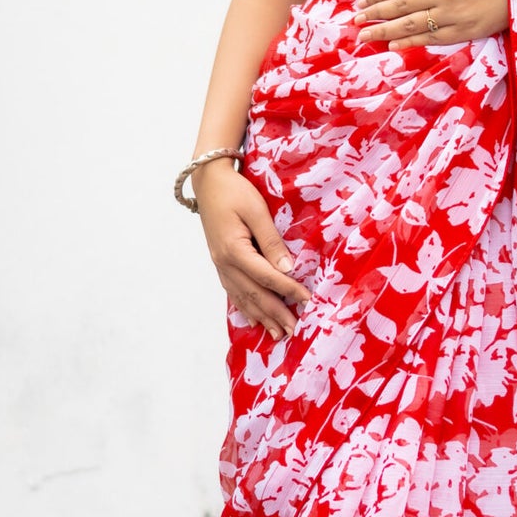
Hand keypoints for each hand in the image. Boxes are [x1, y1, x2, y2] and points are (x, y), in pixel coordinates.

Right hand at [193, 156, 312, 341]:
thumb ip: (271, 241)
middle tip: (294, 332)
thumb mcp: (256, 210)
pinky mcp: (220, 262)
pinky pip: (233, 291)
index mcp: (234, 250)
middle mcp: (224, 263)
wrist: (208, 182)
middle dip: (275, 314)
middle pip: (254, 294)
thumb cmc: (234, 191)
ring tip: (277, 334)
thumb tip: (287, 269)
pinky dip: (245, 307)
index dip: (288, 290)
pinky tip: (254, 319)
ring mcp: (220, 265)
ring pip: (242, 297)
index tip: (308, 301)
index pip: (267, 277)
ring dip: (261, 317)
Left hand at [351, 0, 507, 45]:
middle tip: (355, 21)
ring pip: (410, 25)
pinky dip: (410, 42)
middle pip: (399, 6)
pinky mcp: (464, 31)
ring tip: (365, 36)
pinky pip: (431, 38)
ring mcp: (452, 14)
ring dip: (384, 31)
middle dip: (374, 14)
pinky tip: (394, 44)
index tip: (361, 2)